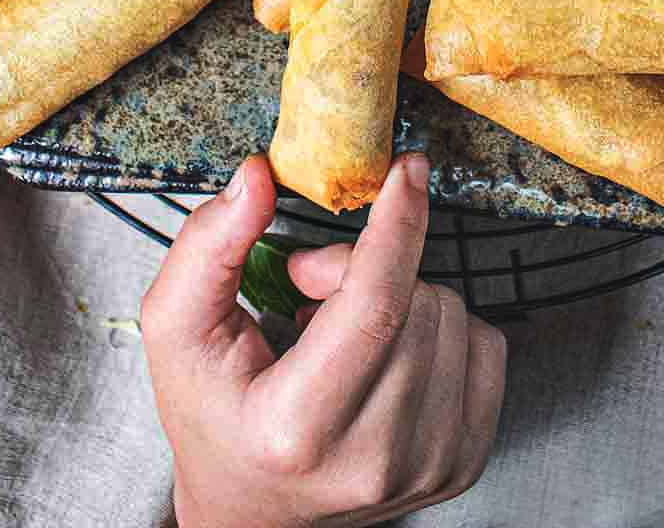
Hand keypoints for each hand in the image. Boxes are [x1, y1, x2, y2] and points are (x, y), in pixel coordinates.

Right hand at [142, 153, 506, 527]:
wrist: (251, 513)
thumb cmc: (215, 417)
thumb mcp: (177, 331)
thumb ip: (207, 248)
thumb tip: (257, 179)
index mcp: (296, 428)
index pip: (374, 306)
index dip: (398, 225)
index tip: (407, 171)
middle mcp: (372, 459)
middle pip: (417, 301)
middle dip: (371, 263)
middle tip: (313, 285)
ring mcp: (427, 468)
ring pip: (456, 315)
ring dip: (404, 296)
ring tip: (344, 330)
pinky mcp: (462, 464)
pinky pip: (486, 346)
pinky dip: (440, 328)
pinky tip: (389, 351)